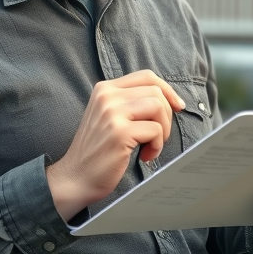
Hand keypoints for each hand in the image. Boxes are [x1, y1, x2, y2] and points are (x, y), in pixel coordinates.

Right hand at [46, 70, 184, 220]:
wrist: (75, 177)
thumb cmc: (98, 151)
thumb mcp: (109, 117)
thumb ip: (130, 103)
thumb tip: (169, 98)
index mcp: (105, 89)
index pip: (146, 76)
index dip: (167, 90)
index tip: (177, 106)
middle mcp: (107, 96)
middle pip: (156, 91)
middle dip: (167, 115)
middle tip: (158, 135)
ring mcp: (112, 113)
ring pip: (158, 106)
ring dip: (164, 130)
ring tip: (151, 145)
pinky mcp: (119, 132)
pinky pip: (156, 130)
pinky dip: (157, 146)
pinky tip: (145, 156)